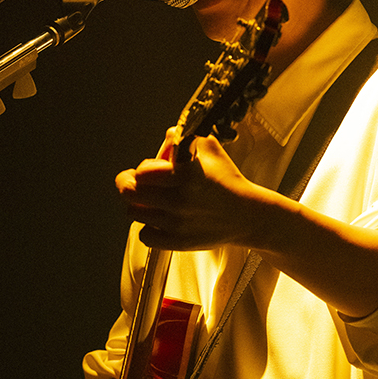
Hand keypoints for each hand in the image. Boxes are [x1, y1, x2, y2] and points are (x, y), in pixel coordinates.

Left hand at [116, 132, 267, 251]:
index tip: (148, 169)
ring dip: (139, 205)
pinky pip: (145, 235)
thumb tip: (167, 136)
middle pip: (130, 193)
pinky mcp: (178, 242)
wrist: (248, 216)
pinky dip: (148, 227)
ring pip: (134, 213)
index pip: (141, 172)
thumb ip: (184, 138)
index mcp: (187, 175)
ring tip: (151, 201)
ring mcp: (178, 224)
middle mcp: (180, 200)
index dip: (141, 169)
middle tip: (136, 183)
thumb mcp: (210, 150)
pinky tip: (159, 220)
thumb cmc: (227, 180)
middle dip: (129, 184)